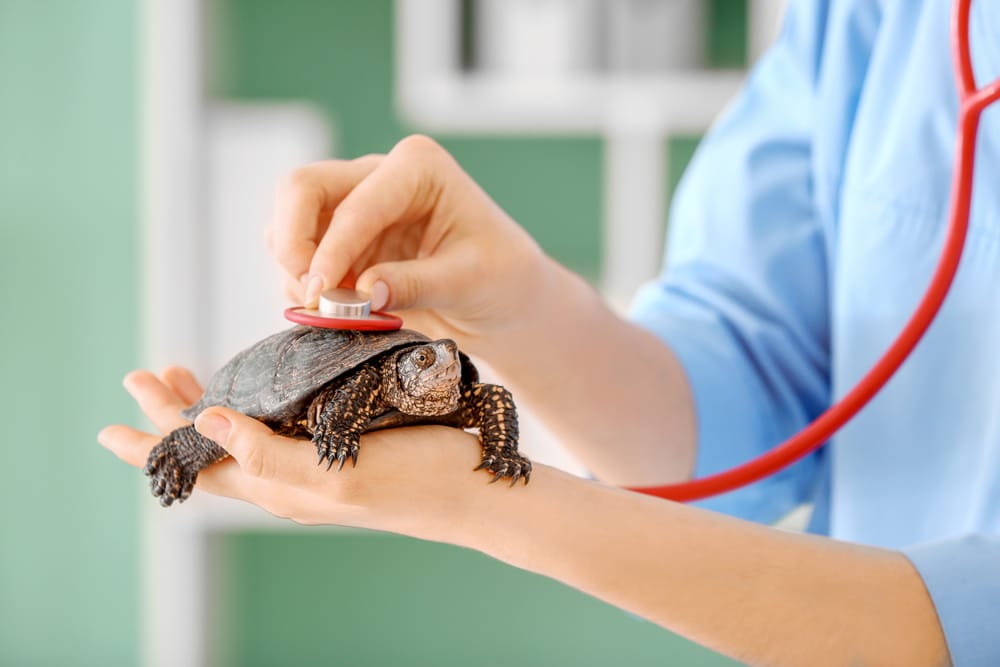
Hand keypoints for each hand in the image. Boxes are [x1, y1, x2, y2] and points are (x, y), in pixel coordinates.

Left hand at [98, 366, 482, 539]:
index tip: (108, 425)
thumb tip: (202, 424)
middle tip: (144, 375)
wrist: (472, 489)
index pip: (195, 467)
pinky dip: (254, 400)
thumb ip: (266, 453)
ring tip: (185, 377)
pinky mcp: (339, 442)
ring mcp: (313, 460)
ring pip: (243, 432)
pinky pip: (279, 422)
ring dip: (209, 405)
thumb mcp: (335, 473)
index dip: (149, 446)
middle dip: (172, 413)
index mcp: (277, 485)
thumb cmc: (414, 481)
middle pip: (212, 446)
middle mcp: (287, 475)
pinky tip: (261, 384)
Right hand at [270, 135, 553, 350]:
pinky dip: (301, 284)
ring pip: (287, 221)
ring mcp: (354, 205)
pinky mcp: (340, 239)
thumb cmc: (500, 276)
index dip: (332, 250)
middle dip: (294, 244)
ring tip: (332, 311)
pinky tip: (335, 311)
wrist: (502, 297)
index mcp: (418, 168)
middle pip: (301, 189)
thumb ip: (417, 284)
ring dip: (296, 269)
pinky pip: (295, 254)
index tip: (321, 293)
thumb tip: (364, 293)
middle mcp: (378, 175)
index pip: (357, 203)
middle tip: (311, 296)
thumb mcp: (470, 282)